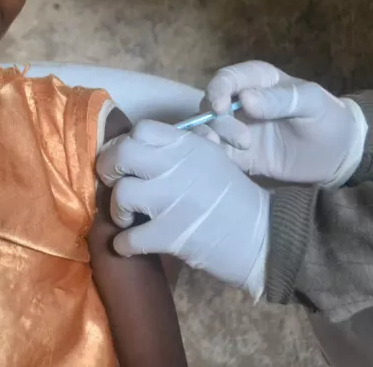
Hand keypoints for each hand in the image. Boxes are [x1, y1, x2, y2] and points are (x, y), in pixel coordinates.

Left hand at [97, 120, 269, 299]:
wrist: (264, 239)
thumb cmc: (234, 198)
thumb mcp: (212, 158)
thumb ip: (181, 147)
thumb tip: (142, 142)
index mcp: (188, 145)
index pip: (142, 128)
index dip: (124, 143)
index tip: (124, 160)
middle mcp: (178, 167)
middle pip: (121, 154)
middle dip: (108, 170)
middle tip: (115, 184)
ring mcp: (173, 201)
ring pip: (121, 194)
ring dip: (116, 211)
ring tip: (126, 219)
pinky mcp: (171, 235)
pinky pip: (129, 238)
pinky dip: (123, 244)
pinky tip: (129, 245)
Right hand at [204, 61, 367, 187]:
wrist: (339, 156)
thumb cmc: (328, 120)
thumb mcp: (313, 104)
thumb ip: (280, 99)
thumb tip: (245, 100)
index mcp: (258, 80)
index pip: (228, 78)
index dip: (218, 90)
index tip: (221, 108)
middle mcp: (240, 101)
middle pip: (211, 104)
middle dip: (219, 121)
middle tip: (244, 139)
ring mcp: (236, 127)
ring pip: (208, 126)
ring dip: (213, 136)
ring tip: (238, 148)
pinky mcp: (236, 152)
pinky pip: (215, 150)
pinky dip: (211, 154)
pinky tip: (222, 160)